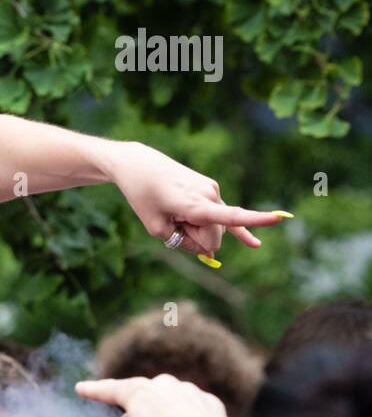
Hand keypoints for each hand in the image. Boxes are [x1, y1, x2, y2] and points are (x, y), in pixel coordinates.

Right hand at [75, 374, 235, 416]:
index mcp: (136, 393)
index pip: (109, 390)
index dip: (93, 390)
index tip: (80, 387)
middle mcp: (160, 384)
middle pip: (142, 395)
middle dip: (138, 410)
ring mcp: (186, 390)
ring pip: (168, 402)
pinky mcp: (208, 401)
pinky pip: (191, 410)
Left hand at [109, 142, 284, 258]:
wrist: (138, 164)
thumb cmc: (143, 196)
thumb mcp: (156, 227)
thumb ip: (184, 243)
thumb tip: (209, 253)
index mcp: (194, 205)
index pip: (230, 216)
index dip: (254, 221)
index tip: (279, 218)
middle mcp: (210, 195)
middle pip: (215, 235)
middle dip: (197, 239)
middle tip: (170, 221)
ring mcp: (212, 190)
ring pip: (215, 224)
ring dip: (197, 227)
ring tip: (172, 210)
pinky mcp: (211, 188)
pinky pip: (221, 214)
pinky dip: (229, 228)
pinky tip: (253, 244)